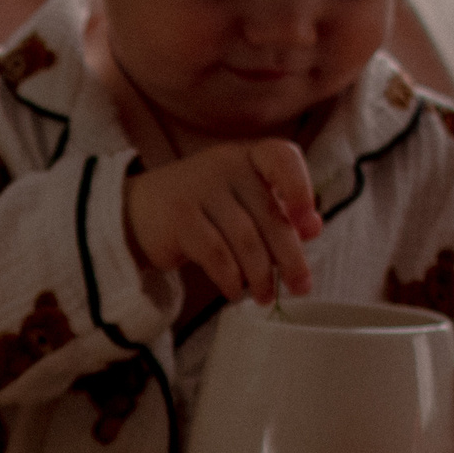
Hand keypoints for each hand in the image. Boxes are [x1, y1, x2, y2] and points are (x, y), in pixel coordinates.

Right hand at [121, 140, 321, 305]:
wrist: (139, 211)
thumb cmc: (203, 207)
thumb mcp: (242, 200)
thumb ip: (278, 209)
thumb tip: (314, 228)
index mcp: (248, 156)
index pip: (282, 158)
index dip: (301, 189)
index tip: (310, 227)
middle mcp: (225, 166)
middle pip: (268, 215)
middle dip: (288, 258)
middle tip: (300, 287)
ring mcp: (200, 189)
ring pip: (245, 240)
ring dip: (259, 275)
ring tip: (264, 295)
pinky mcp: (180, 218)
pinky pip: (217, 255)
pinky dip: (230, 278)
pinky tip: (235, 290)